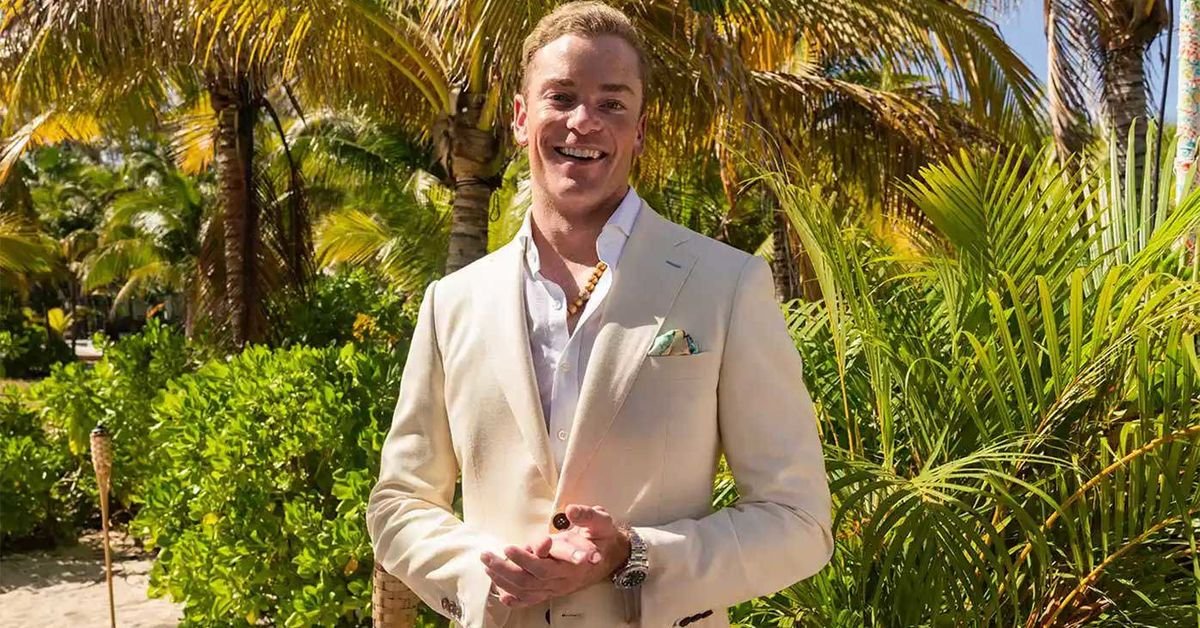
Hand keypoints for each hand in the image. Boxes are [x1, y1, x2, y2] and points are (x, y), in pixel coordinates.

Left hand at [480, 504, 631, 607]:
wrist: (613, 556)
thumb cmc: (603, 536)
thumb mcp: (601, 521)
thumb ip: (587, 516)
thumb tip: (571, 510)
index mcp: (573, 564)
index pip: (545, 566)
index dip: (525, 559)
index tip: (509, 547)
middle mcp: (564, 579)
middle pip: (530, 581)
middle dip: (505, 569)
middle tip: (487, 555)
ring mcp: (558, 587)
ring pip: (528, 591)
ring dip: (504, 581)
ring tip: (487, 564)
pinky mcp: (554, 590)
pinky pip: (533, 600)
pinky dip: (516, 600)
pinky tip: (502, 595)